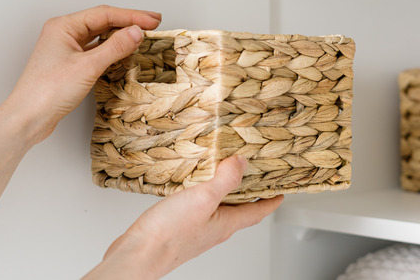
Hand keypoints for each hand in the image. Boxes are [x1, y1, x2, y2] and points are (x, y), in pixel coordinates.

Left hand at [5, 5, 160, 144]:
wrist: (28, 117)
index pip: (104, 14)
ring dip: (121, 35)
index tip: (152, 21)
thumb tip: (136, 32)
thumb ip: (115, 47)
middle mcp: (64, 34)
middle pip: (102, 21)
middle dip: (129, 22)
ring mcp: (66, 49)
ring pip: (100, 35)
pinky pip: (96, 50)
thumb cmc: (48, 91)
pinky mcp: (70, 64)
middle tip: (153, 23)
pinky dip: (112, 49)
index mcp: (64, 26)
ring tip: (142, 35)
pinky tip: (124, 51)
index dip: (132, 16)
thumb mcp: (88, 66)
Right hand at [84, 156, 283, 279]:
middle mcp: (215, 228)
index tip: (281, 192)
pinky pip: (199, 208)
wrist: (137, 255)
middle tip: (255, 175)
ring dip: (225, 191)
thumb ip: (225, 180)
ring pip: (219, 208)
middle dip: (249, 192)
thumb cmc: (169, 234)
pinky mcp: (180, 228)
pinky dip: (203, 194)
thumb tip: (242, 163)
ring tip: (224, 172)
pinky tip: (193, 185)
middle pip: (240, 209)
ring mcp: (198, 230)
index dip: (272, 201)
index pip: (258, 211)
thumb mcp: (203, 199)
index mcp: (226, 223)